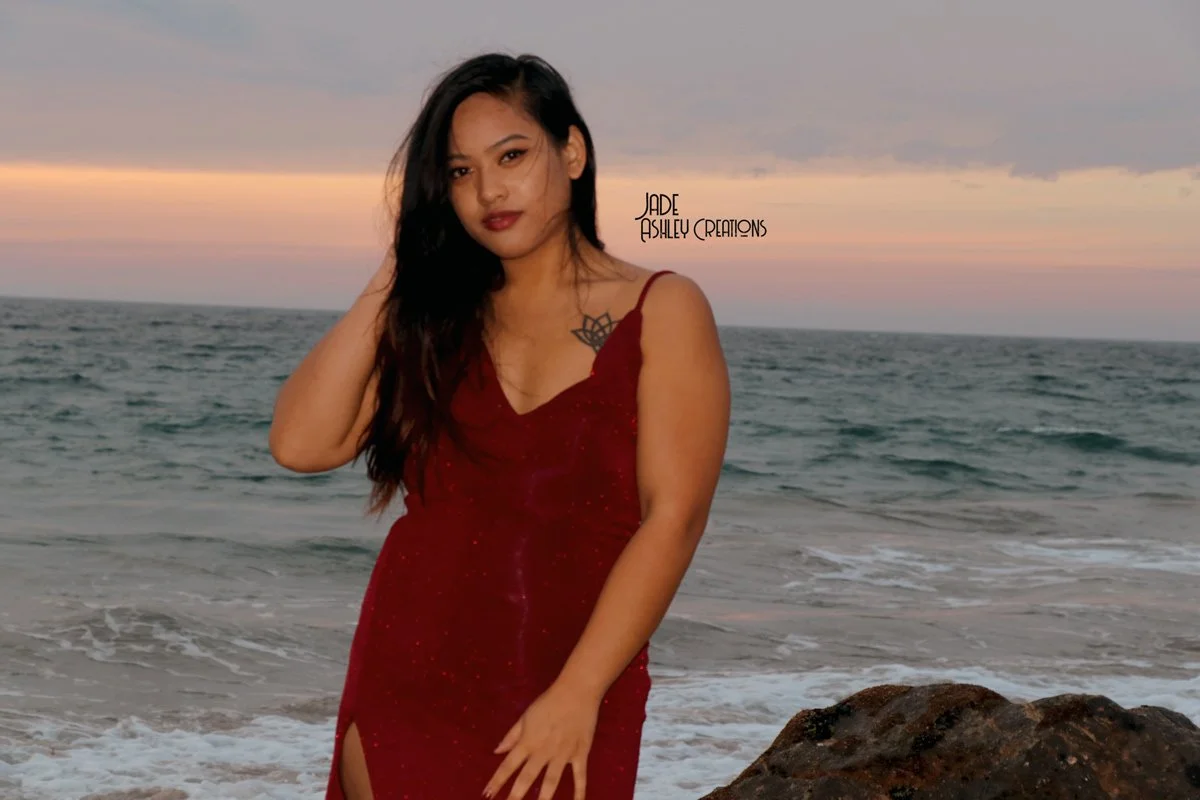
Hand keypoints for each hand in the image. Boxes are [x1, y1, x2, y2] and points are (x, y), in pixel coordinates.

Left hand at [481, 680, 600, 799]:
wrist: (576, 692)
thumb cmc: (548, 702)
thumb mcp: (525, 716)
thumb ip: (511, 736)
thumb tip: (496, 751)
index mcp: (528, 741)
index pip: (508, 765)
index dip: (497, 781)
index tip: (487, 795)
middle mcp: (543, 751)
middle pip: (527, 777)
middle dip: (516, 796)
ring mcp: (562, 754)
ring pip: (551, 781)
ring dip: (543, 799)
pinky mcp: (579, 754)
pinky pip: (580, 777)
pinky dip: (579, 792)